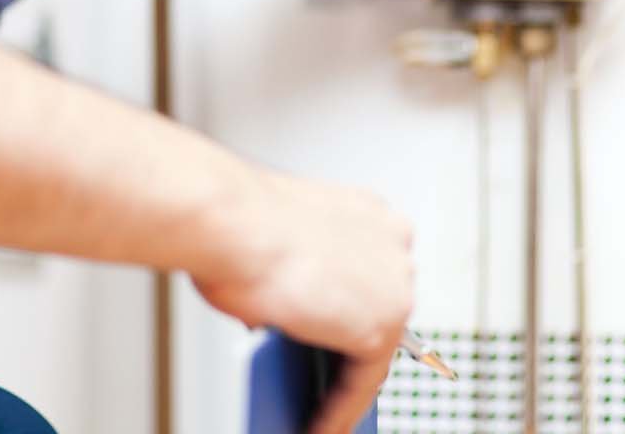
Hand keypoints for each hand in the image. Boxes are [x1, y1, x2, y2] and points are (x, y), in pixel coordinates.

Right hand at [192, 173, 415, 433]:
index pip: (368, 272)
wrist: (230, 223)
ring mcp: (394, 285)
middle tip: (325, 377)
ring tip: (319, 411)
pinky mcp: (381, 329)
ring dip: (343, 382)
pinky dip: (339, 410)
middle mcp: (391, 242)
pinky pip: (363, 383)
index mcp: (367, 212)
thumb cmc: (236, 222)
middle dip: (350, 344)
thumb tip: (288, 314)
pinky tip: (318, 425)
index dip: (350, 305)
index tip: (339, 329)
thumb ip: (296, 276)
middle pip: (376, 309)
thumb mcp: (275, 244)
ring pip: (373, 350)